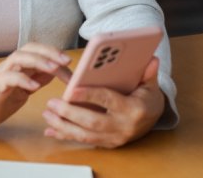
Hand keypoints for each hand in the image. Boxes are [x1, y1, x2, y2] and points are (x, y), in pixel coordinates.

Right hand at [0, 43, 71, 137]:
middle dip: (49, 52)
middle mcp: (8, 66)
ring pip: (18, 58)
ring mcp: (0, 76)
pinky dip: (22, 79)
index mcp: (17, 66)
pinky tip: (35, 86)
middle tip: (66, 61)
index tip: (70, 63)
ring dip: (39, 61)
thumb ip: (37, 79)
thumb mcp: (23, 91)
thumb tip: (56, 71)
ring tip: (54, 68)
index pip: (37, 51)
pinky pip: (7, 78)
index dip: (54, 53)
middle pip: (29, 48)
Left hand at [42, 57, 164, 147]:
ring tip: (48, 114)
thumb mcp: (150, 83)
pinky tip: (51, 130)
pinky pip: (85, 141)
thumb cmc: (148, 97)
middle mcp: (124, 126)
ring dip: (64, 126)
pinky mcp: (108, 144)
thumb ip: (148, 72)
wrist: (154, 118)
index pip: (108, 101)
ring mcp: (115, 138)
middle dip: (70, 114)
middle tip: (52, 103)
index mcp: (133, 109)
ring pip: (86, 135)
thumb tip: (151, 58)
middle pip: (93, 122)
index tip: (70, 90)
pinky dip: (67, 136)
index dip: (89, 95)